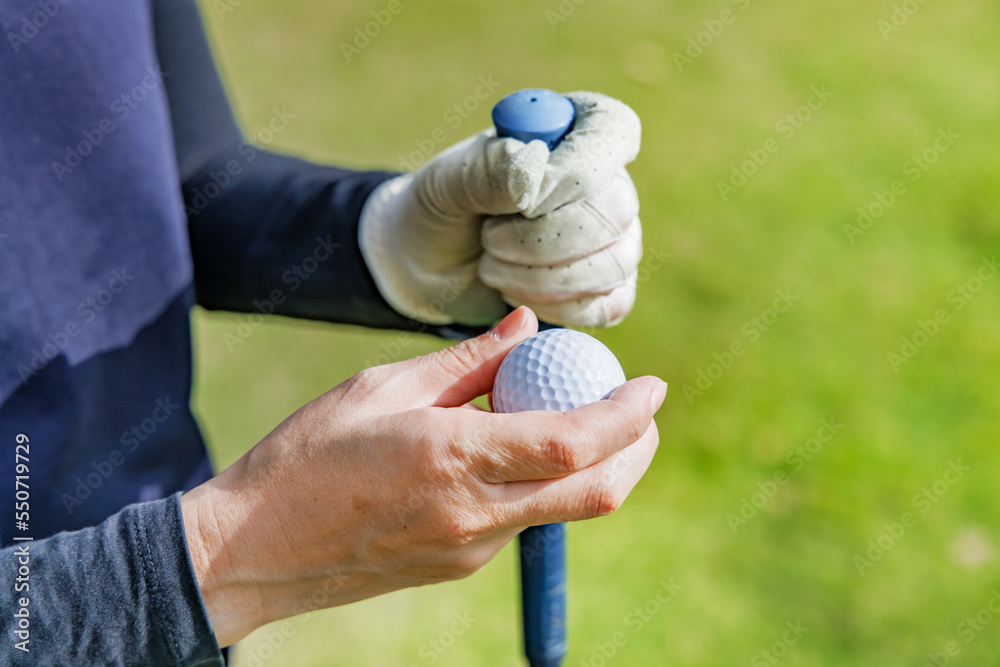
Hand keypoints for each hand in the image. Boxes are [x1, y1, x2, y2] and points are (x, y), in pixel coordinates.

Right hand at [181, 307, 665, 645]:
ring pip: (566, 509)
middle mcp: (473, 515)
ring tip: (577, 414)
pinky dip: (544, 481)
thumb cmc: (307, 456)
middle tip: (640, 407)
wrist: (256, 552)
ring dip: (594, 464)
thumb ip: (466, 360)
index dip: (626, 415)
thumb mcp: (381, 388)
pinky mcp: (462, 565)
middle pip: (596, 493)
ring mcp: (471, 550)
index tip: (652, 384)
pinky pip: (525, 519)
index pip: (572, 444)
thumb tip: (527, 329)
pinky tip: (516, 448)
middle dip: (637, 449)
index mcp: (451, 459)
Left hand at [359, 92, 642, 327]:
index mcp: (574, 132)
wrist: (431, 266)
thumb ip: (490, 169)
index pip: (613, 131)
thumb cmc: (446, 209)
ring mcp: (616, 239)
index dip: (578, 170)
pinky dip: (552, 306)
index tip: (527, 200)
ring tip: (493, 264)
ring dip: (538, 276)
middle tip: (489, 237)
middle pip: (615, 211)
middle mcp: (608, 183)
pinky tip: (516, 291)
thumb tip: (537, 174)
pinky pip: (605, 305)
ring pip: (611, 264)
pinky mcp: (609, 289)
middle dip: (540, 238)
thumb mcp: (449, 180)